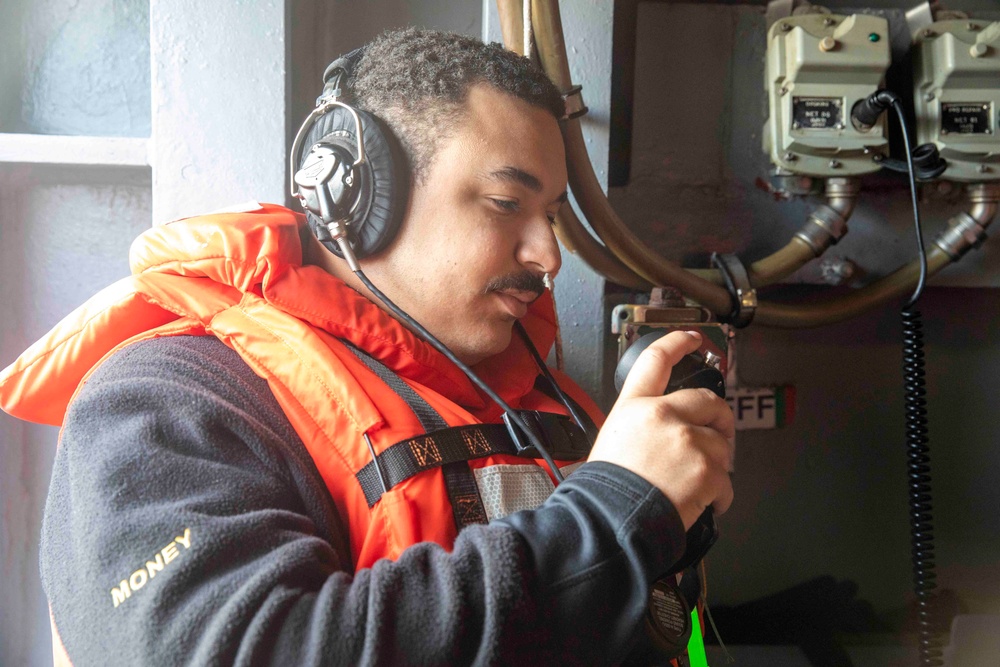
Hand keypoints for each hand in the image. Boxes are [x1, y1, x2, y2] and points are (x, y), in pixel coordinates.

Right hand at [589, 330, 734, 529]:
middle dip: (720, 419)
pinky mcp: (707, 470)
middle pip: (708, 400)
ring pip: (721, 445)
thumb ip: (640, 425)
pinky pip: (727, 481)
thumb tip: (662, 432)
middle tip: (720, 435)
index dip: (679, 342)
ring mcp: (688, 441)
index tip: (693, 338)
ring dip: (715, 466)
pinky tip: (702, 503)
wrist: (609, 522)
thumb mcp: (612, 440)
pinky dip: (720, 497)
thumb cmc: (605, 490)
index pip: (657, 359)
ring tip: (695, 486)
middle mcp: (662, 415)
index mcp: (634, 406)